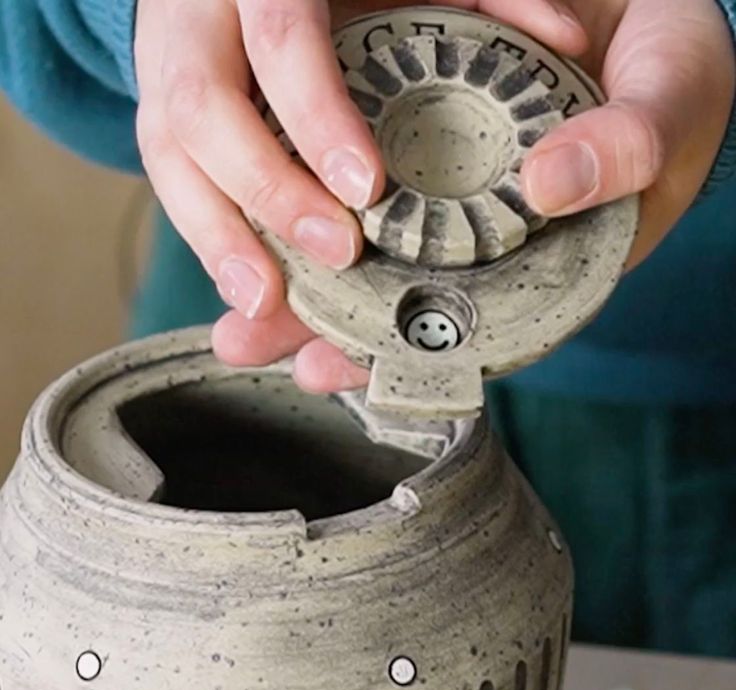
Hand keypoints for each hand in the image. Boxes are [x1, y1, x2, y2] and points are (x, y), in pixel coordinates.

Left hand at [135, 1, 733, 393]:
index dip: (387, 347)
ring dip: (291, 251)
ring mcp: (441, 167)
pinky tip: (258, 183)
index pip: (450, 319)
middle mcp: (474, 224)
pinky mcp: (417, 95)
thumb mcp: (671, 105)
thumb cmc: (675, 72)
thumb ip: (625, 150)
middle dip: (313, 313)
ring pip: (354, 223)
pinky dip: (308, 156)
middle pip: (381, 282)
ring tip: (231, 295)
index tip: (325, 368)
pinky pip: (356, 135)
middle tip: (245, 342)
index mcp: (529, 257)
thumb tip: (547, 184)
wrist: (650, 5)